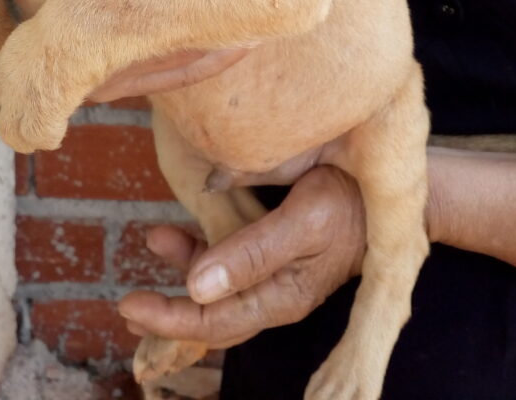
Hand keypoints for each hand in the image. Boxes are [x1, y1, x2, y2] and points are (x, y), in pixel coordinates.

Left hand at [118, 166, 365, 347]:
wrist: (389, 193)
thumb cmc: (351, 202)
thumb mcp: (304, 221)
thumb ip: (253, 253)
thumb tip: (196, 286)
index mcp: (282, 297)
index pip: (214, 322)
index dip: (169, 318)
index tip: (130, 304)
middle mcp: (275, 294)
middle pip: (211, 315)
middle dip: (167, 312)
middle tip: (125, 303)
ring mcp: (275, 275)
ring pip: (217, 289)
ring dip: (182, 273)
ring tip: (151, 246)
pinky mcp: (276, 252)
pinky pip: (230, 263)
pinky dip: (200, 252)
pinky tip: (178, 234)